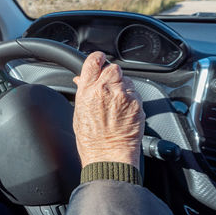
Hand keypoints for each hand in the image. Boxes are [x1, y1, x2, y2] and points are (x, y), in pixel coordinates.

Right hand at [73, 51, 144, 168]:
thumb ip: (83, 92)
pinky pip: (135, 93)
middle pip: (113, 67)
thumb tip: (81, 80)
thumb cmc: (91, 140)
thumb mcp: (79, 112)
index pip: (94, 61)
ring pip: (126, 79)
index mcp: (87, 91)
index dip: (98, 59)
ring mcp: (123, 96)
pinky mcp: (137, 104)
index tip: (100, 60)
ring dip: (122, 86)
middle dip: (111, 74)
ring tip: (116, 103)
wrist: (108, 156)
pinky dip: (131, 98)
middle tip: (109, 86)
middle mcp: (105, 90)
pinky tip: (124, 111)